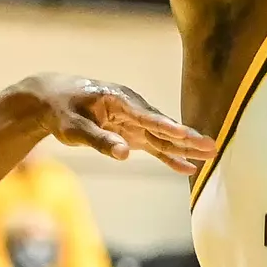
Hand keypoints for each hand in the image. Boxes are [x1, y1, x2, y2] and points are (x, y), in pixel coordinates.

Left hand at [15, 73, 216, 174]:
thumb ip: (99, 140)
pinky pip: (154, 145)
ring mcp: (134, 121)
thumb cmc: (63, 111)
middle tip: (212, 146)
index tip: (186, 135)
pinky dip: (170, 156)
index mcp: (120, 101)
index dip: (167, 127)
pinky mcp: (132, 132)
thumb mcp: (74, 128)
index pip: (148, 117)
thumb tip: (124, 154)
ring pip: (164, 136)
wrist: (53, 99)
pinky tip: (187, 168)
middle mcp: (132, 109)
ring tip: (210, 155)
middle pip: (163, 126)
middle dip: (187, 138)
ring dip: (186, 147)